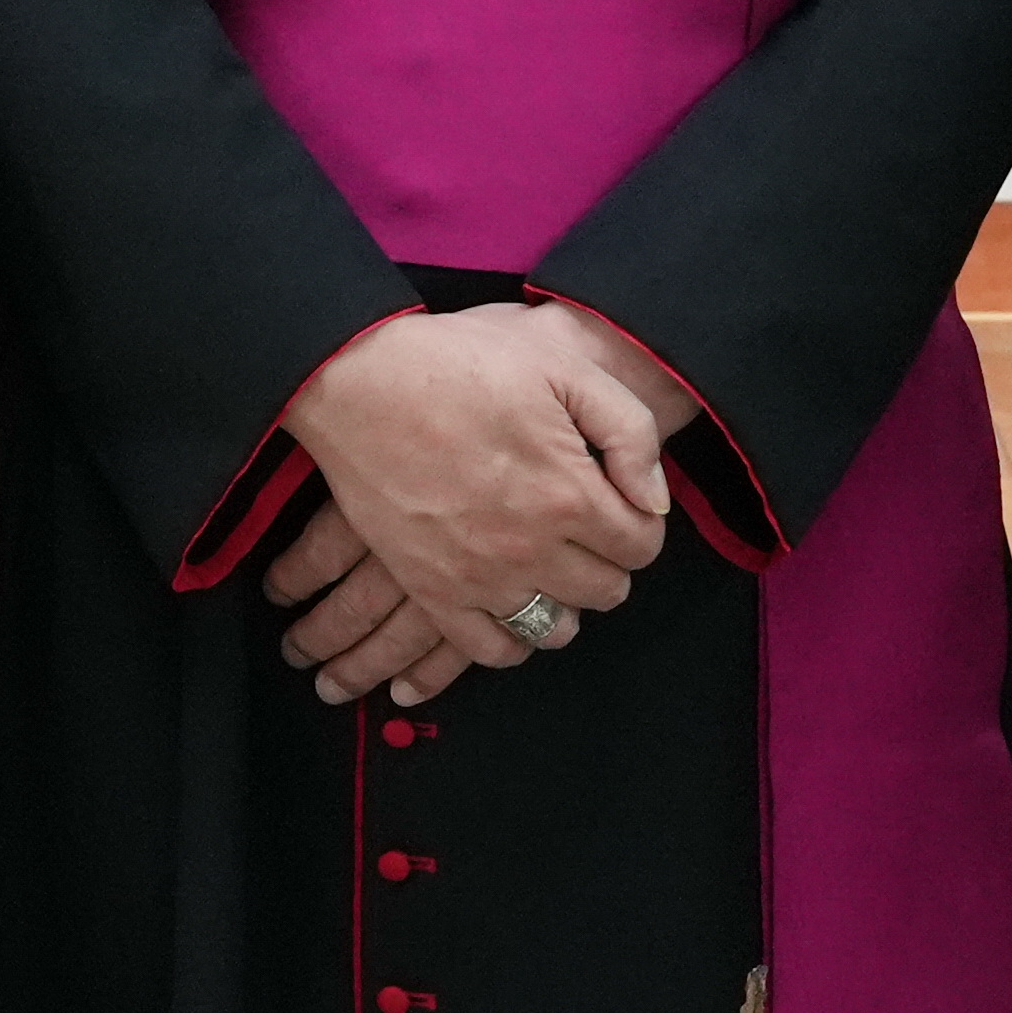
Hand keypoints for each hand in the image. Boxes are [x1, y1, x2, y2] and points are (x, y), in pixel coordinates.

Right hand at [275, 303, 668, 693]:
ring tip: (553, 570)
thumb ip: (629, 432)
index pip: (642, 546)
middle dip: (608, 563)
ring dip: (566, 604)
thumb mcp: (563, 368)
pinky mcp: (431, 589)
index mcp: (570, 494)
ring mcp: (479, 577)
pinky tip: (514, 610)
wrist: (359, 380)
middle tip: (587, 533)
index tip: (621, 507)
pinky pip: (489, 649)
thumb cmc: (461, 363)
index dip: (641, 526)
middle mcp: (531, 549)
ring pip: (554, 629)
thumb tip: (653, 500)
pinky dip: (512, 643)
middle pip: (605, 591)